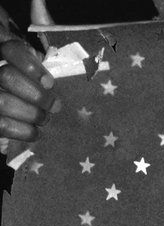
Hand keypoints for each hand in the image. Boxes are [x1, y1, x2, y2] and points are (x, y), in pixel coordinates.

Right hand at [0, 14, 59, 157]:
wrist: (6, 96)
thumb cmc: (20, 73)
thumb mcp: (22, 53)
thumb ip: (31, 51)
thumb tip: (49, 57)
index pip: (9, 50)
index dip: (28, 65)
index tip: (50, 82)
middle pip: (7, 79)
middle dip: (36, 96)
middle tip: (55, 106)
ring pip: (2, 103)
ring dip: (30, 115)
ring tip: (44, 120)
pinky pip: (1, 126)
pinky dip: (20, 132)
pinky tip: (33, 133)